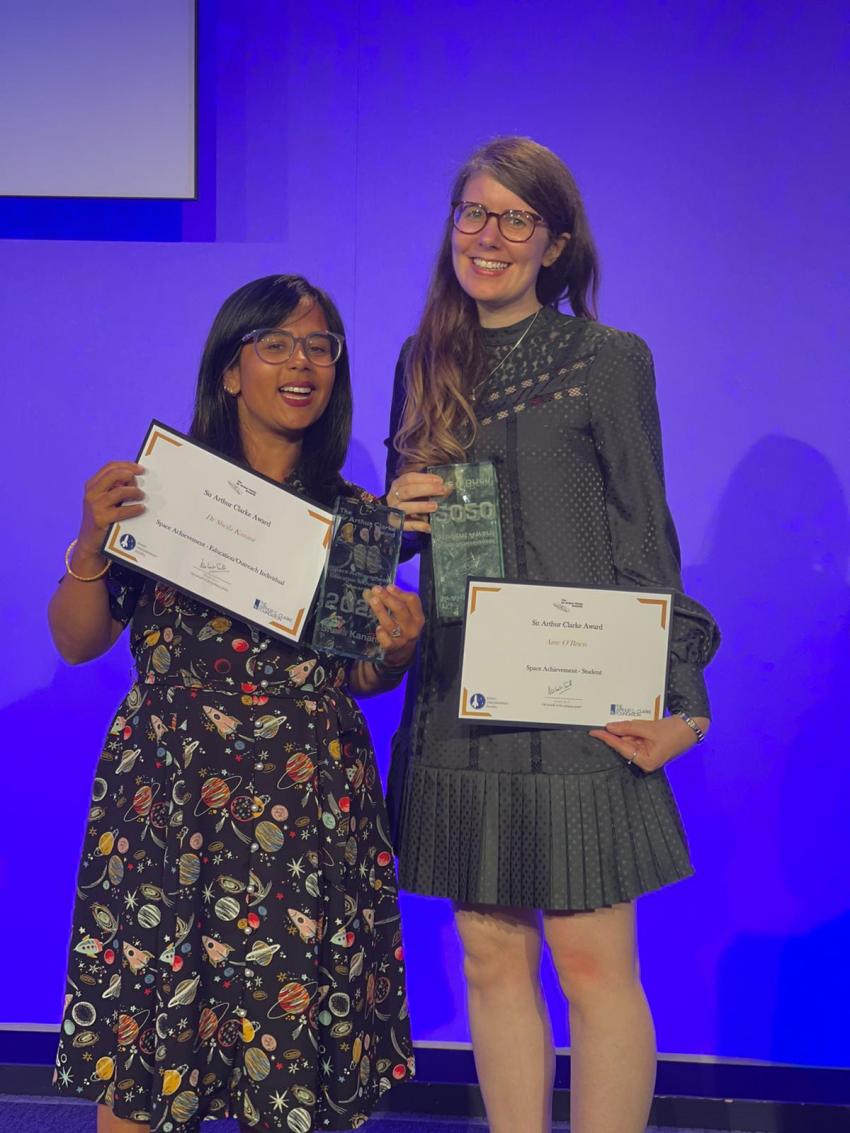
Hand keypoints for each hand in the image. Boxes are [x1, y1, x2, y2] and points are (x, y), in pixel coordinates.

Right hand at [76, 461, 145, 558]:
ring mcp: (95, 506)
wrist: (90, 541)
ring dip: (135, 492)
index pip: (110, 467)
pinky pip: (123, 510)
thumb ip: (115, 488)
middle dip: (130, 475)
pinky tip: (142, 508)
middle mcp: (91, 493)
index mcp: (92, 485)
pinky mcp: (101, 519)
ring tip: (142, 496)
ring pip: (120, 491)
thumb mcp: (105, 499)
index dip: (126, 465)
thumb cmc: (103, 517)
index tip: (140, 468)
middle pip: (114, 474)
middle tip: (141, 481)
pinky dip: (135, 508)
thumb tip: (135, 478)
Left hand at [363, 584, 424, 667]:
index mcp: (418, 617)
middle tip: (376, 590)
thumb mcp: (404, 617)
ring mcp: (403, 639)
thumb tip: (371, 591)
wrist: (402, 654)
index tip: (388, 587)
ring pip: (390, 623)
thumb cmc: (402, 629)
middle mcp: (413, 628)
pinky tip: (378, 628)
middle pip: (400, 609)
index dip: (400, 592)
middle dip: (387, 598)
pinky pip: (387, 640)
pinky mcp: (394, 648)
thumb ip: (392, 603)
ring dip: (380, 611)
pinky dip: (382, 634)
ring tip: (372, 601)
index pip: (412, 601)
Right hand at [386, 471, 449, 533]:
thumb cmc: (410, 499)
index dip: (425, 478)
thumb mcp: (416, 490)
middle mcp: (393, 497)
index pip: (409, 478)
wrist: (393, 514)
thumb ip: (429, 487)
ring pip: (405, 508)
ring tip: (435, 506)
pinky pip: (406, 525)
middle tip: (442, 490)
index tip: (440, 480)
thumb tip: (449, 488)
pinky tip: (429, 526)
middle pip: (407, 491)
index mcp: (398, 485)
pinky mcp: (396, 525)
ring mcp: (393, 511)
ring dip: (421, 506)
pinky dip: (418, 526)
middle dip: (426, 489)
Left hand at [589, 714, 709, 772]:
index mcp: (646, 761)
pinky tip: (638, 724)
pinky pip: (636, 738)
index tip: (593, 732)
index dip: (607, 739)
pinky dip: (634, 730)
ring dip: (628, 730)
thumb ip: (628, 727)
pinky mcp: (649, 747)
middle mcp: (645, 761)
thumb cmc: (674, 731)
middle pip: (624, 744)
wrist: (692, 727)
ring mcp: (647, 754)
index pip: (621, 747)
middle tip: (611, 720)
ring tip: (640, 723)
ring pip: (629, 739)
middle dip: (619, 732)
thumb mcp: (648, 728)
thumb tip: (610, 727)